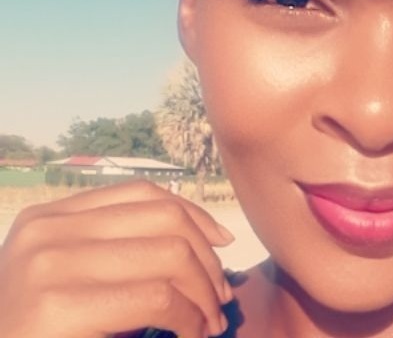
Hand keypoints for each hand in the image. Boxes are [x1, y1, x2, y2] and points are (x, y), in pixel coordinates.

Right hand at [0, 180, 234, 337]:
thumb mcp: (80, 282)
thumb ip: (126, 252)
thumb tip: (213, 238)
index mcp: (47, 218)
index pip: (142, 194)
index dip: (194, 214)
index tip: (223, 243)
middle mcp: (44, 231)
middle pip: (164, 219)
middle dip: (207, 257)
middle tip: (222, 296)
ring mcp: (46, 265)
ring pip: (170, 255)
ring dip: (204, 292)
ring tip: (211, 321)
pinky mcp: (55, 308)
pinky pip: (158, 298)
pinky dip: (190, 317)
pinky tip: (191, 335)